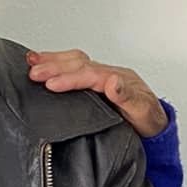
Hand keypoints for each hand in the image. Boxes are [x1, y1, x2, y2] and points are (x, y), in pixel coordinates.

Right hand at [25, 50, 167, 138]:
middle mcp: (108, 74)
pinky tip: (42, 64)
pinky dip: (56, 63)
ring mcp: (101, 76)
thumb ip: (128, 98)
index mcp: (119, 79)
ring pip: (75, 61)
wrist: (154, 126)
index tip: (51, 85)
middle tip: (33, 73)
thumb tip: (113, 82)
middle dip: (55, 66)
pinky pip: (74, 66)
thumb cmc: (149, 120)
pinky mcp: (94, 82)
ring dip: (52, 60)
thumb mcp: (143, 112)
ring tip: (31, 62)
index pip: (90, 75)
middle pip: (79, 63)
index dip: (70, 79)